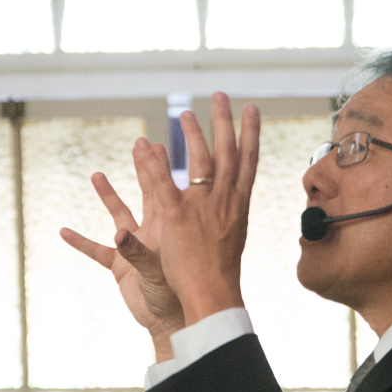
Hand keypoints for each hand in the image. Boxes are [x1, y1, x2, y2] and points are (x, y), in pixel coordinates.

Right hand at [61, 161, 184, 350]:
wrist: (171, 324)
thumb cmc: (175, 297)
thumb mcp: (156, 272)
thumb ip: (136, 253)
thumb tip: (117, 236)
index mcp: (169, 230)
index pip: (163, 191)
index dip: (157, 167)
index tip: (154, 143)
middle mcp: (152, 233)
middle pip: (147, 193)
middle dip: (143, 167)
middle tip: (139, 141)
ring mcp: (135, 248)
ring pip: (120, 215)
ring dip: (109, 196)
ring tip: (96, 174)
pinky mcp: (120, 267)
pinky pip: (97, 251)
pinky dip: (81, 242)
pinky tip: (63, 231)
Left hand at [136, 93, 259, 323]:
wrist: (213, 296)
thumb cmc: (222, 271)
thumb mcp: (232, 234)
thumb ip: (230, 210)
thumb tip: (236, 194)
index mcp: (236, 205)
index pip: (247, 163)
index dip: (250, 134)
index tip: (253, 110)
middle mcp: (221, 203)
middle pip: (225, 155)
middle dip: (222, 122)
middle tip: (220, 95)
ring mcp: (198, 211)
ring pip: (194, 166)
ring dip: (188, 138)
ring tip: (182, 115)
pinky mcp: (173, 222)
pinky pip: (159, 190)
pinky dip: (146, 171)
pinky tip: (138, 152)